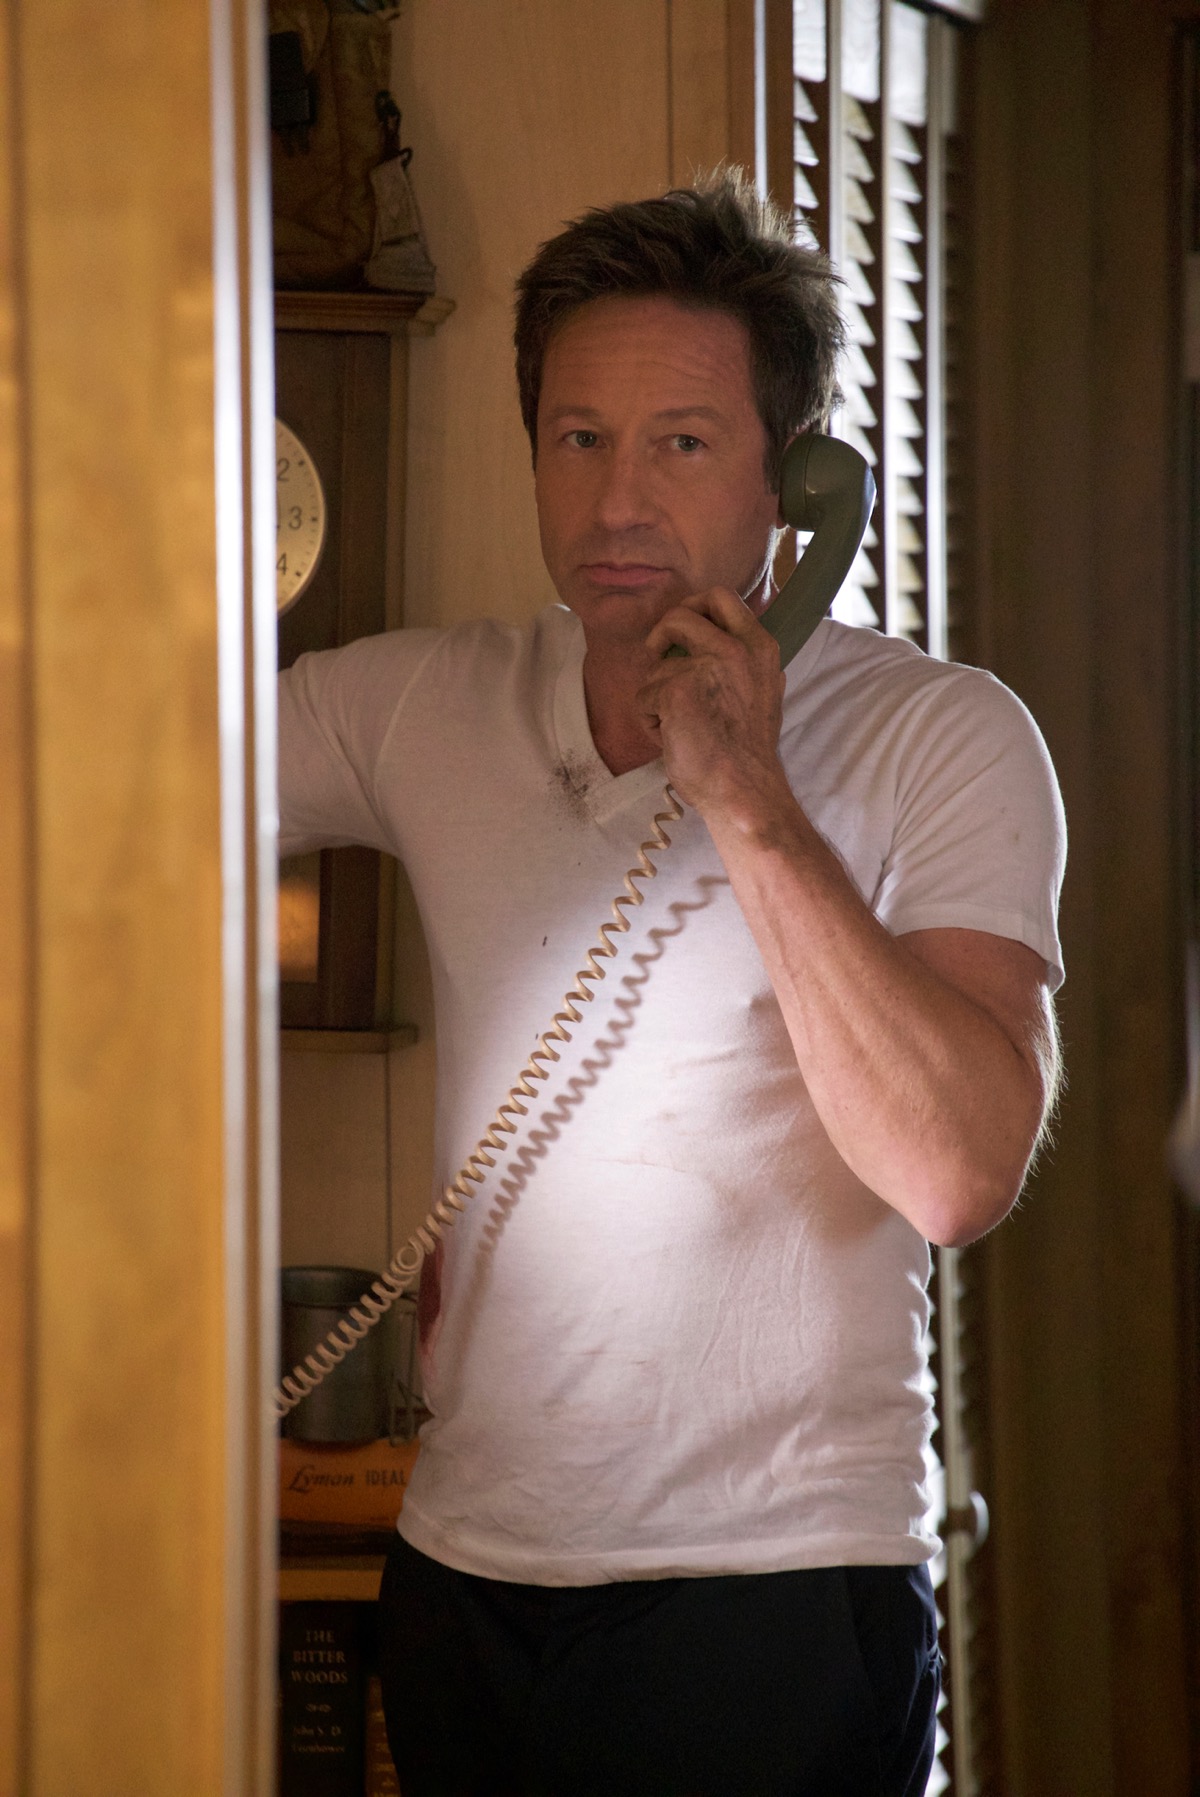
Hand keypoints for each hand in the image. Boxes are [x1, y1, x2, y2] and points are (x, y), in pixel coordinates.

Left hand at [638, 588, 788, 816]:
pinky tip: (673, 740)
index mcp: (761, 646)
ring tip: (677, 726)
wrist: (744, 789)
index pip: (722, 597)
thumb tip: (716, 643)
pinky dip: (650, 721)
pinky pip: (643, 696)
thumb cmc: (748, 752)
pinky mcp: (676, 689)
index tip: (683, 631)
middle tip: (658, 656)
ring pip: (656, 664)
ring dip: (657, 695)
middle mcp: (736, 649)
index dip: (694, 607)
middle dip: (661, 632)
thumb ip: (744, 664)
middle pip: (681, 613)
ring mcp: (706, 666)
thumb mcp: (764, 692)